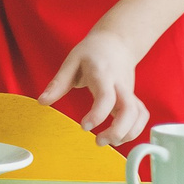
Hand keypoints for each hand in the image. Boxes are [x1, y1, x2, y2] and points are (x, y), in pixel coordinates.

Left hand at [41, 26, 146, 145]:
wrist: (117, 41)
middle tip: (98, 141)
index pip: (107, 97)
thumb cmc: (92, 52)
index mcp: (103, 74)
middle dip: (118, 131)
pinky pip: (142, 116)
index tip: (84, 126)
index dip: (98, 115)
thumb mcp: (71, 61)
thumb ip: (58, 83)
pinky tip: (119, 137)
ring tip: (108, 141)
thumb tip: (42, 102)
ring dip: (128, 134)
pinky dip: (135, 129)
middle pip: (130, 110)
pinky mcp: (133, 98)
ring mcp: (129, 92)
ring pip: (139, 115)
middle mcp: (120, 85)